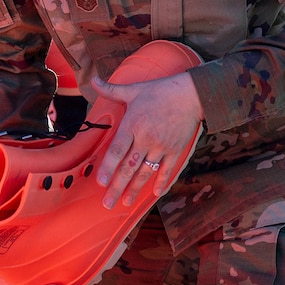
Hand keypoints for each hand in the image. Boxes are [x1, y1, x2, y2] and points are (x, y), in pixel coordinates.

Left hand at [91, 71, 202, 208]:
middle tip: (107, 203)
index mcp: (133, 125)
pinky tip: (156, 194)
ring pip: (145, 172)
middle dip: (117, 187)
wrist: (191, 94)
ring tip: (125, 203)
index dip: (108, 167)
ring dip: (135, 189)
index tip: (100, 182)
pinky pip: (167, 170)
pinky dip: (161, 182)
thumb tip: (93, 80)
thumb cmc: (160, 90)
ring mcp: (162, 146)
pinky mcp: (175, 150)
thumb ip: (111, 90)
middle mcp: (146, 139)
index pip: (117, 150)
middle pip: (129, 167)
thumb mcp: (134, 89)